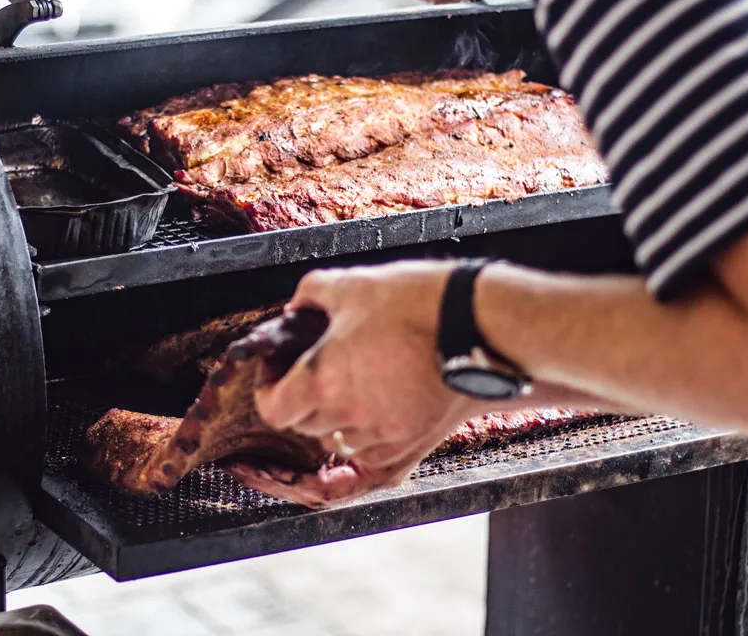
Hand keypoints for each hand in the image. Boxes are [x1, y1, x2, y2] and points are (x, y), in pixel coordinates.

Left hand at [254, 261, 480, 473]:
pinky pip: (374, 462)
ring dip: (335, 422)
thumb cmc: (416, 303)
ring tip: (349, 388)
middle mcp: (348, 416)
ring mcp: (384, 436)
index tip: (277, 372)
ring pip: (339, 443)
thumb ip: (310, 296)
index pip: (274, 409)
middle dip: (302, 400)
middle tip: (314, 371)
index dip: (269, 390)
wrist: (478, 323)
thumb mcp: (350, 285)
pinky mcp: (414, 445)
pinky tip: (368, 422)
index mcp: (322, 380)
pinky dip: (365, 445)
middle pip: (304, 426)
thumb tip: (296, 309)